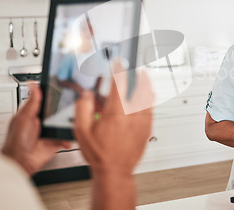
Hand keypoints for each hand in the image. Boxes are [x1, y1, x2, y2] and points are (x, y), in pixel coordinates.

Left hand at [1, 84, 70, 174]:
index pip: (45, 100)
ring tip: (73, 122)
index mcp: (33, 113)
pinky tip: (66, 138)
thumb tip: (33, 85)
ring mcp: (49, 131)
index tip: (65, 88)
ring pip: (63, 123)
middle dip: (65, 110)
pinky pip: (65, 137)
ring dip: (68, 124)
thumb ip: (32, 102)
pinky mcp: (55, 141)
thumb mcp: (25, 117)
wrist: (21, 161)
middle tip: (72, 107)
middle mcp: (42, 121)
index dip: (54, 94)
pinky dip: (68, 138)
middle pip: (57, 111)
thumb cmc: (16, 140)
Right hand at [74, 61, 153, 176]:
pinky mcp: (147, 129)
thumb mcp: (82, 131)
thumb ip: (82, 109)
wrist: (115, 171)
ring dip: (146, 84)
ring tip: (144, 76)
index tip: (118, 62)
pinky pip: (151, 109)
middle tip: (135, 67)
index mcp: (115, 113)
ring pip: (148, 97)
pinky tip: (148, 96)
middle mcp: (131, 115)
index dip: (119, 70)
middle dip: (136, 74)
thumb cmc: (100, 154)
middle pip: (138, 88)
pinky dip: (150, 99)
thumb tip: (87, 95)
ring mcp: (141, 122)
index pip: (119, 84)